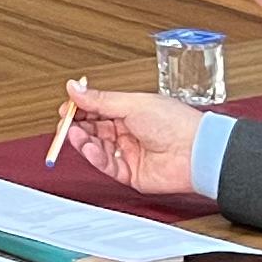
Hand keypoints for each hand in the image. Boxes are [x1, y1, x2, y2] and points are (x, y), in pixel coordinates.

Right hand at [59, 85, 204, 196]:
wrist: (196, 151)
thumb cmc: (176, 123)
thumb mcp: (132, 104)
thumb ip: (99, 100)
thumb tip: (74, 87)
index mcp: (131, 112)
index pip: (97, 110)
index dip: (80, 109)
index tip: (66, 108)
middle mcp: (129, 132)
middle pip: (94, 129)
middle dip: (77, 126)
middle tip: (65, 123)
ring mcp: (129, 153)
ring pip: (96, 148)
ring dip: (83, 141)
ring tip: (74, 134)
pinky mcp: (130, 173)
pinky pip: (106, 166)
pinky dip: (94, 157)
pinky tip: (89, 148)